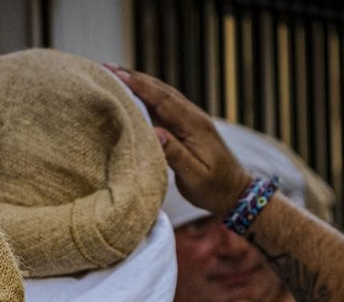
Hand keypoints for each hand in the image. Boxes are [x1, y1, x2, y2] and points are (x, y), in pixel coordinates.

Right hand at [105, 64, 251, 217]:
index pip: (163, 100)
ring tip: (116, 74)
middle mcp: (193, 117)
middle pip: (161, 90)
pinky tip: (135, 93)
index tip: (117, 75)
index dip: (140, 86)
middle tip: (108, 67)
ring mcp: (191, 119)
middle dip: (135, 78)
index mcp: (194, 126)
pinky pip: (166, 105)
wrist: (235, 191)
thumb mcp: (195, 176)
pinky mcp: (188, 126)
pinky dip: (148, 95)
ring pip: (163, 94)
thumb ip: (176, 154)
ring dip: (141, 83)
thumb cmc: (214, 188)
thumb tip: (155, 133)